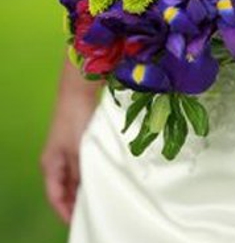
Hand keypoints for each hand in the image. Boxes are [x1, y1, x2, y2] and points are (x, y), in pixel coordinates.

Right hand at [40, 97, 96, 222]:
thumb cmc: (76, 120)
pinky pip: (83, 166)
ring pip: (75, 178)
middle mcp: (57, 162)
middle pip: (65, 189)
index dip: (65, 211)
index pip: (55, 196)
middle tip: (94, 212)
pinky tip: (103, 178)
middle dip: (76, 201)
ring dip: (85, 187)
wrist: (79, 93)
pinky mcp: (78, 144)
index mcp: (51, 165)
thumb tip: (88, 189)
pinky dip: (90, 174)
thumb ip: (83, 171)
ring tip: (100, 199)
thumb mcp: (80, 150)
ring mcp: (67, 152)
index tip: (78, 221)